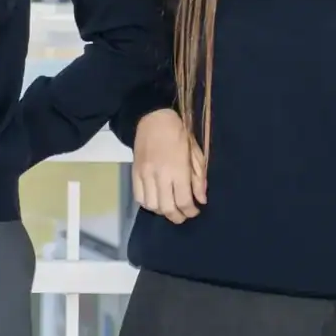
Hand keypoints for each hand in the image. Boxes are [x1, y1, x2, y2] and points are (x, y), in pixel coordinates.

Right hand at [132, 109, 205, 223]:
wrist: (154, 119)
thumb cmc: (179, 135)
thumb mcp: (196, 154)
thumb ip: (199, 179)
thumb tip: (201, 200)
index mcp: (178, 170)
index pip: (183, 201)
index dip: (190, 211)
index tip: (195, 210)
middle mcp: (159, 175)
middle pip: (166, 208)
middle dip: (177, 216)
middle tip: (183, 215)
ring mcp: (145, 175)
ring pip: (151, 205)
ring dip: (162, 211)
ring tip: (170, 207)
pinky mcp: (134, 173)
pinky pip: (138, 197)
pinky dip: (148, 204)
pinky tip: (156, 201)